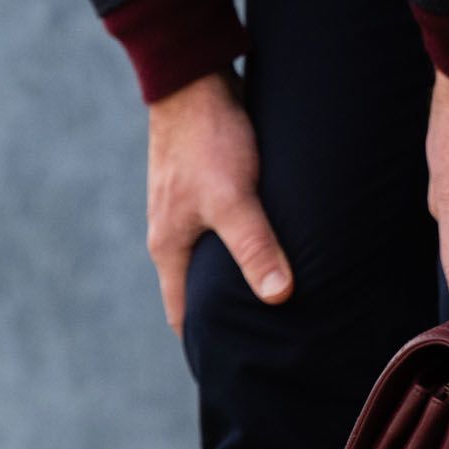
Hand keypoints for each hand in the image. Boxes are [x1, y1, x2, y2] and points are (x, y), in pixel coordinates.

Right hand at [146, 71, 289, 326]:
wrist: (192, 77)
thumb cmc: (206, 139)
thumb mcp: (234, 198)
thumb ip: (255, 248)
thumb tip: (278, 299)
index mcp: (170, 247)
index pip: (183, 315)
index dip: (205, 344)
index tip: (233, 371)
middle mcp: (173, 233)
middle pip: (197, 291)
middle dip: (225, 318)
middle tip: (266, 345)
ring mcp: (188, 209)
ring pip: (212, 259)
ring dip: (237, 279)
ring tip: (278, 302)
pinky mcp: (206, 186)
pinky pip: (225, 231)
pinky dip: (244, 247)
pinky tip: (275, 247)